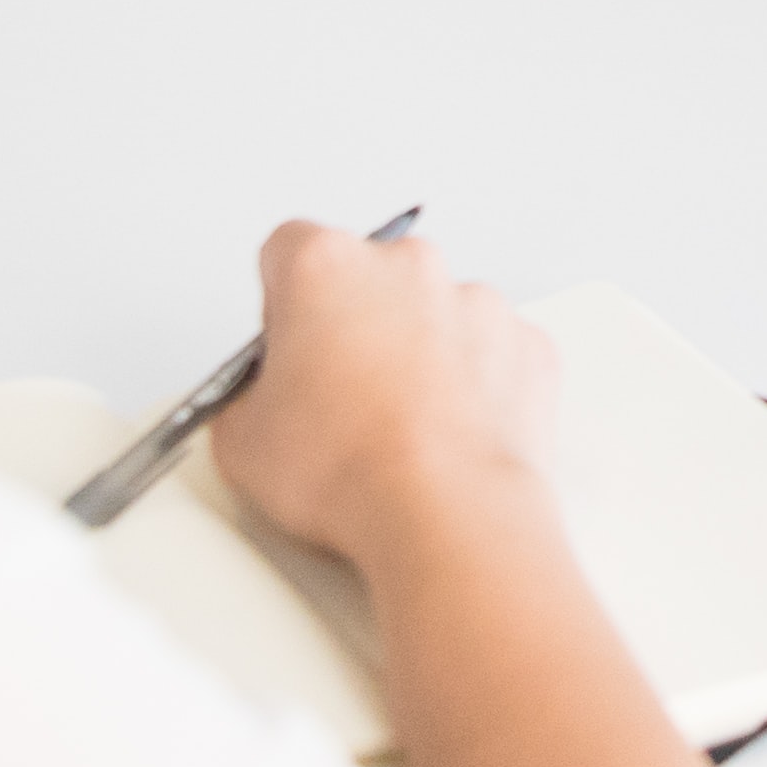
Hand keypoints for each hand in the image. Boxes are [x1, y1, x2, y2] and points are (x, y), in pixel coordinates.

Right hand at [200, 218, 564, 571]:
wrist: (446, 514)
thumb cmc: (352, 472)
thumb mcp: (241, 441)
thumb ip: (246, 396)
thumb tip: (261, 408)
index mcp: (326, 267)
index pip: (288, 252)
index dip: (281, 306)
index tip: (286, 349)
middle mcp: (407, 267)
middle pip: (367, 278)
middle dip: (353, 326)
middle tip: (338, 399)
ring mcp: (475, 301)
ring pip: (433, 314)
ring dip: (416, 353)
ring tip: (399, 429)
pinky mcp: (526, 343)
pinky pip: (490, 352)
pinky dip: (473, 384)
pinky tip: (448, 437)